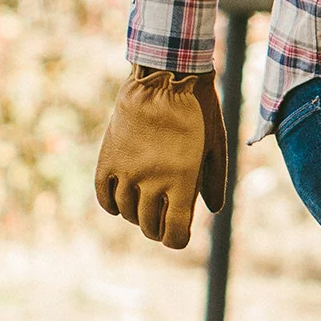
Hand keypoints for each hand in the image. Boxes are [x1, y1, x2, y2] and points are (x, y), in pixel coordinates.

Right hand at [94, 66, 227, 249]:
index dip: (176, 240)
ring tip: (144, 212)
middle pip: (150, 225)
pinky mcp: (109, 159)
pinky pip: (104, 195)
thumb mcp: (215, 147)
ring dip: (136, 218)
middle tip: (162, 226)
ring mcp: (128, 171)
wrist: (164, 80)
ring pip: (127, 212)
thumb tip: (212, 211)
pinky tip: (121, 205)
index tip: (177, 238)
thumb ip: (214, 182)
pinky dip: (112, 205)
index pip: (174, 231)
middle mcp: (153, 181)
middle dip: (158, 231)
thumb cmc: (198, 113)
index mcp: (183, 181)